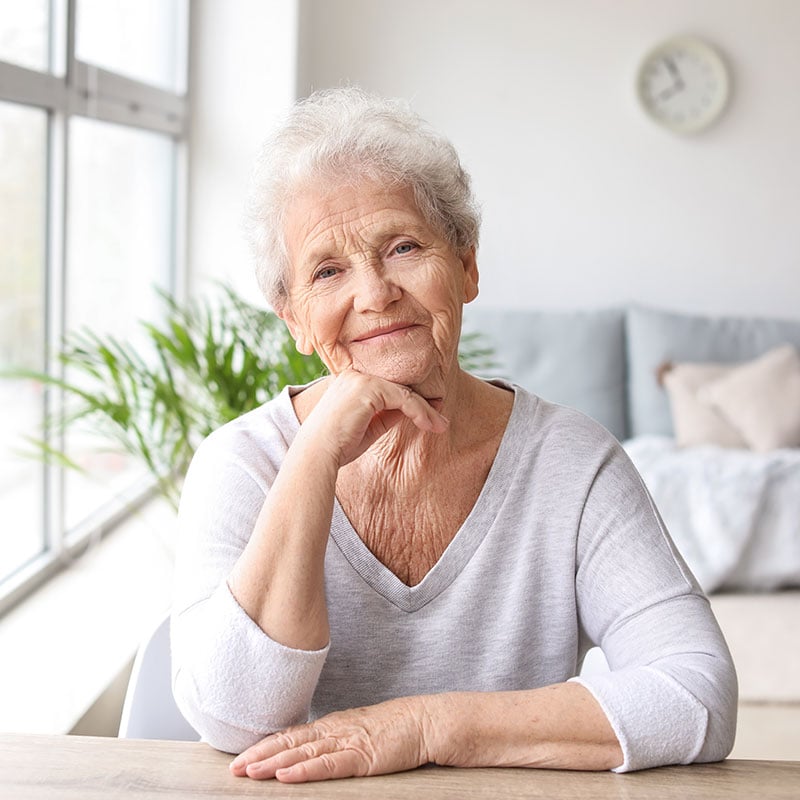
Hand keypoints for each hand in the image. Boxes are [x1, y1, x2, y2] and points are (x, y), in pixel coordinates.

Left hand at [229, 697, 432, 782]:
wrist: (425, 721)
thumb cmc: (396, 728)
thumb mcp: (359, 732)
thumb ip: (336, 741)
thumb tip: (312, 753)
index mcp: (333, 725)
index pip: (292, 735)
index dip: (266, 746)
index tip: (242, 757)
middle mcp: (334, 730)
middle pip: (290, 743)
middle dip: (260, 756)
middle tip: (234, 769)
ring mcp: (347, 742)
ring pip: (303, 754)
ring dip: (274, 764)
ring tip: (250, 773)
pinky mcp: (362, 757)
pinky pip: (329, 765)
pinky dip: (305, 771)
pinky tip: (287, 776)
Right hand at [300, 370, 448, 466]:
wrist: (318, 453)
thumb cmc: (338, 445)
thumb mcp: (369, 427)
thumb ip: (388, 414)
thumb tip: (412, 410)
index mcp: (350, 380)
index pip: (388, 386)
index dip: (412, 398)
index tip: (433, 408)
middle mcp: (355, 373)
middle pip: (399, 386)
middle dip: (424, 402)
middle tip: (442, 418)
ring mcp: (361, 378)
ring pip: (405, 392)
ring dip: (427, 410)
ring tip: (441, 426)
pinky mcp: (369, 387)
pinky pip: (404, 399)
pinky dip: (421, 412)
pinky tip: (430, 425)